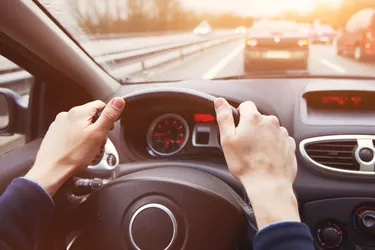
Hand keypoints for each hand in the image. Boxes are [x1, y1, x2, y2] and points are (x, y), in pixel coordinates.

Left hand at [25, 97, 124, 195]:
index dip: (108, 117)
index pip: (100, 105)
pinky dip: (77, 139)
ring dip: (88, 134)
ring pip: (81, 125)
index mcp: (79, 112)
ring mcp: (60, 124)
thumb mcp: (98, 134)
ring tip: (88, 149)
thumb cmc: (74, 155)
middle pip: (91, 116)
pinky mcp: (55, 133)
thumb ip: (109, 115)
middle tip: (98, 142)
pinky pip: (72, 132)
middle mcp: (67, 115)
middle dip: (98, 128)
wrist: (51, 169)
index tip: (108, 129)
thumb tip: (119, 100)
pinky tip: (78, 149)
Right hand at [214, 98, 299, 228]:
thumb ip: (224, 117)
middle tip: (244, 145)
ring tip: (256, 153)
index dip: (239, 115)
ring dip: (263, 137)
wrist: (269, 184)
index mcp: (253, 118)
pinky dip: (273, 146)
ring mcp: (282, 133)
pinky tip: (266, 157)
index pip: (246, 105)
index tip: (237, 128)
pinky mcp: (289, 144)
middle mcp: (270, 122)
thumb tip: (220, 101)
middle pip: (258, 118)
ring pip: (269, 129)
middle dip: (251, 128)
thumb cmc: (246, 165)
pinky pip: (279, 140)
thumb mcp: (227, 140)